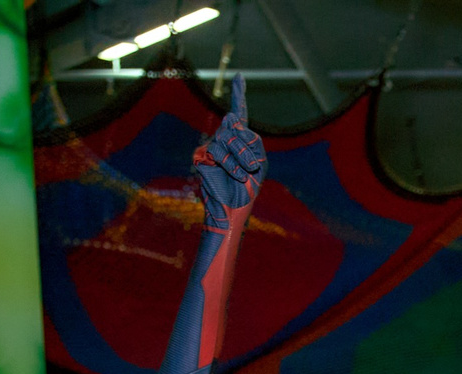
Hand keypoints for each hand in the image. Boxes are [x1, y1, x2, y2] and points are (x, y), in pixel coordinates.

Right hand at [192, 77, 264, 221]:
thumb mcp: (259, 162)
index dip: (239, 95)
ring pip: (226, 136)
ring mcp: (211, 147)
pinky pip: (218, 150)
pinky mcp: (202, 156)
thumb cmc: (247, 189)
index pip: (239, 113)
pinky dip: (231, 164)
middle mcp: (223, 140)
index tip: (240, 77)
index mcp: (239, 140)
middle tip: (252, 165)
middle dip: (247, 145)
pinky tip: (235, 175)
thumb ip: (251, 139)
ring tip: (244, 172)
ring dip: (241, 156)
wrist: (235, 208)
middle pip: (234, 125)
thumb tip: (230, 118)